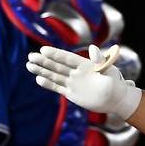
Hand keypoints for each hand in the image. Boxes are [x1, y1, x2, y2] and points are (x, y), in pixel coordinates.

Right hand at [26, 44, 141, 118]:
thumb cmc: (114, 82)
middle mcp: (76, 72)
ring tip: (29, 65)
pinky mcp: (72, 93)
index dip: (55, 54)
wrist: (115, 98)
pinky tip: (38, 79)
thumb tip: (93, 47)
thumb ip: (99, 60)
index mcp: (84, 64)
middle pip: (57, 65)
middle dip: (43, 61)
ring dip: (42, 71)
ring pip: (54, 75)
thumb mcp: (108, 69)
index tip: (43, 49)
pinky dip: (48, 84)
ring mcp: (73, 83)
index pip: (67, 58)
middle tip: (30, 56)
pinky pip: (58, 87)